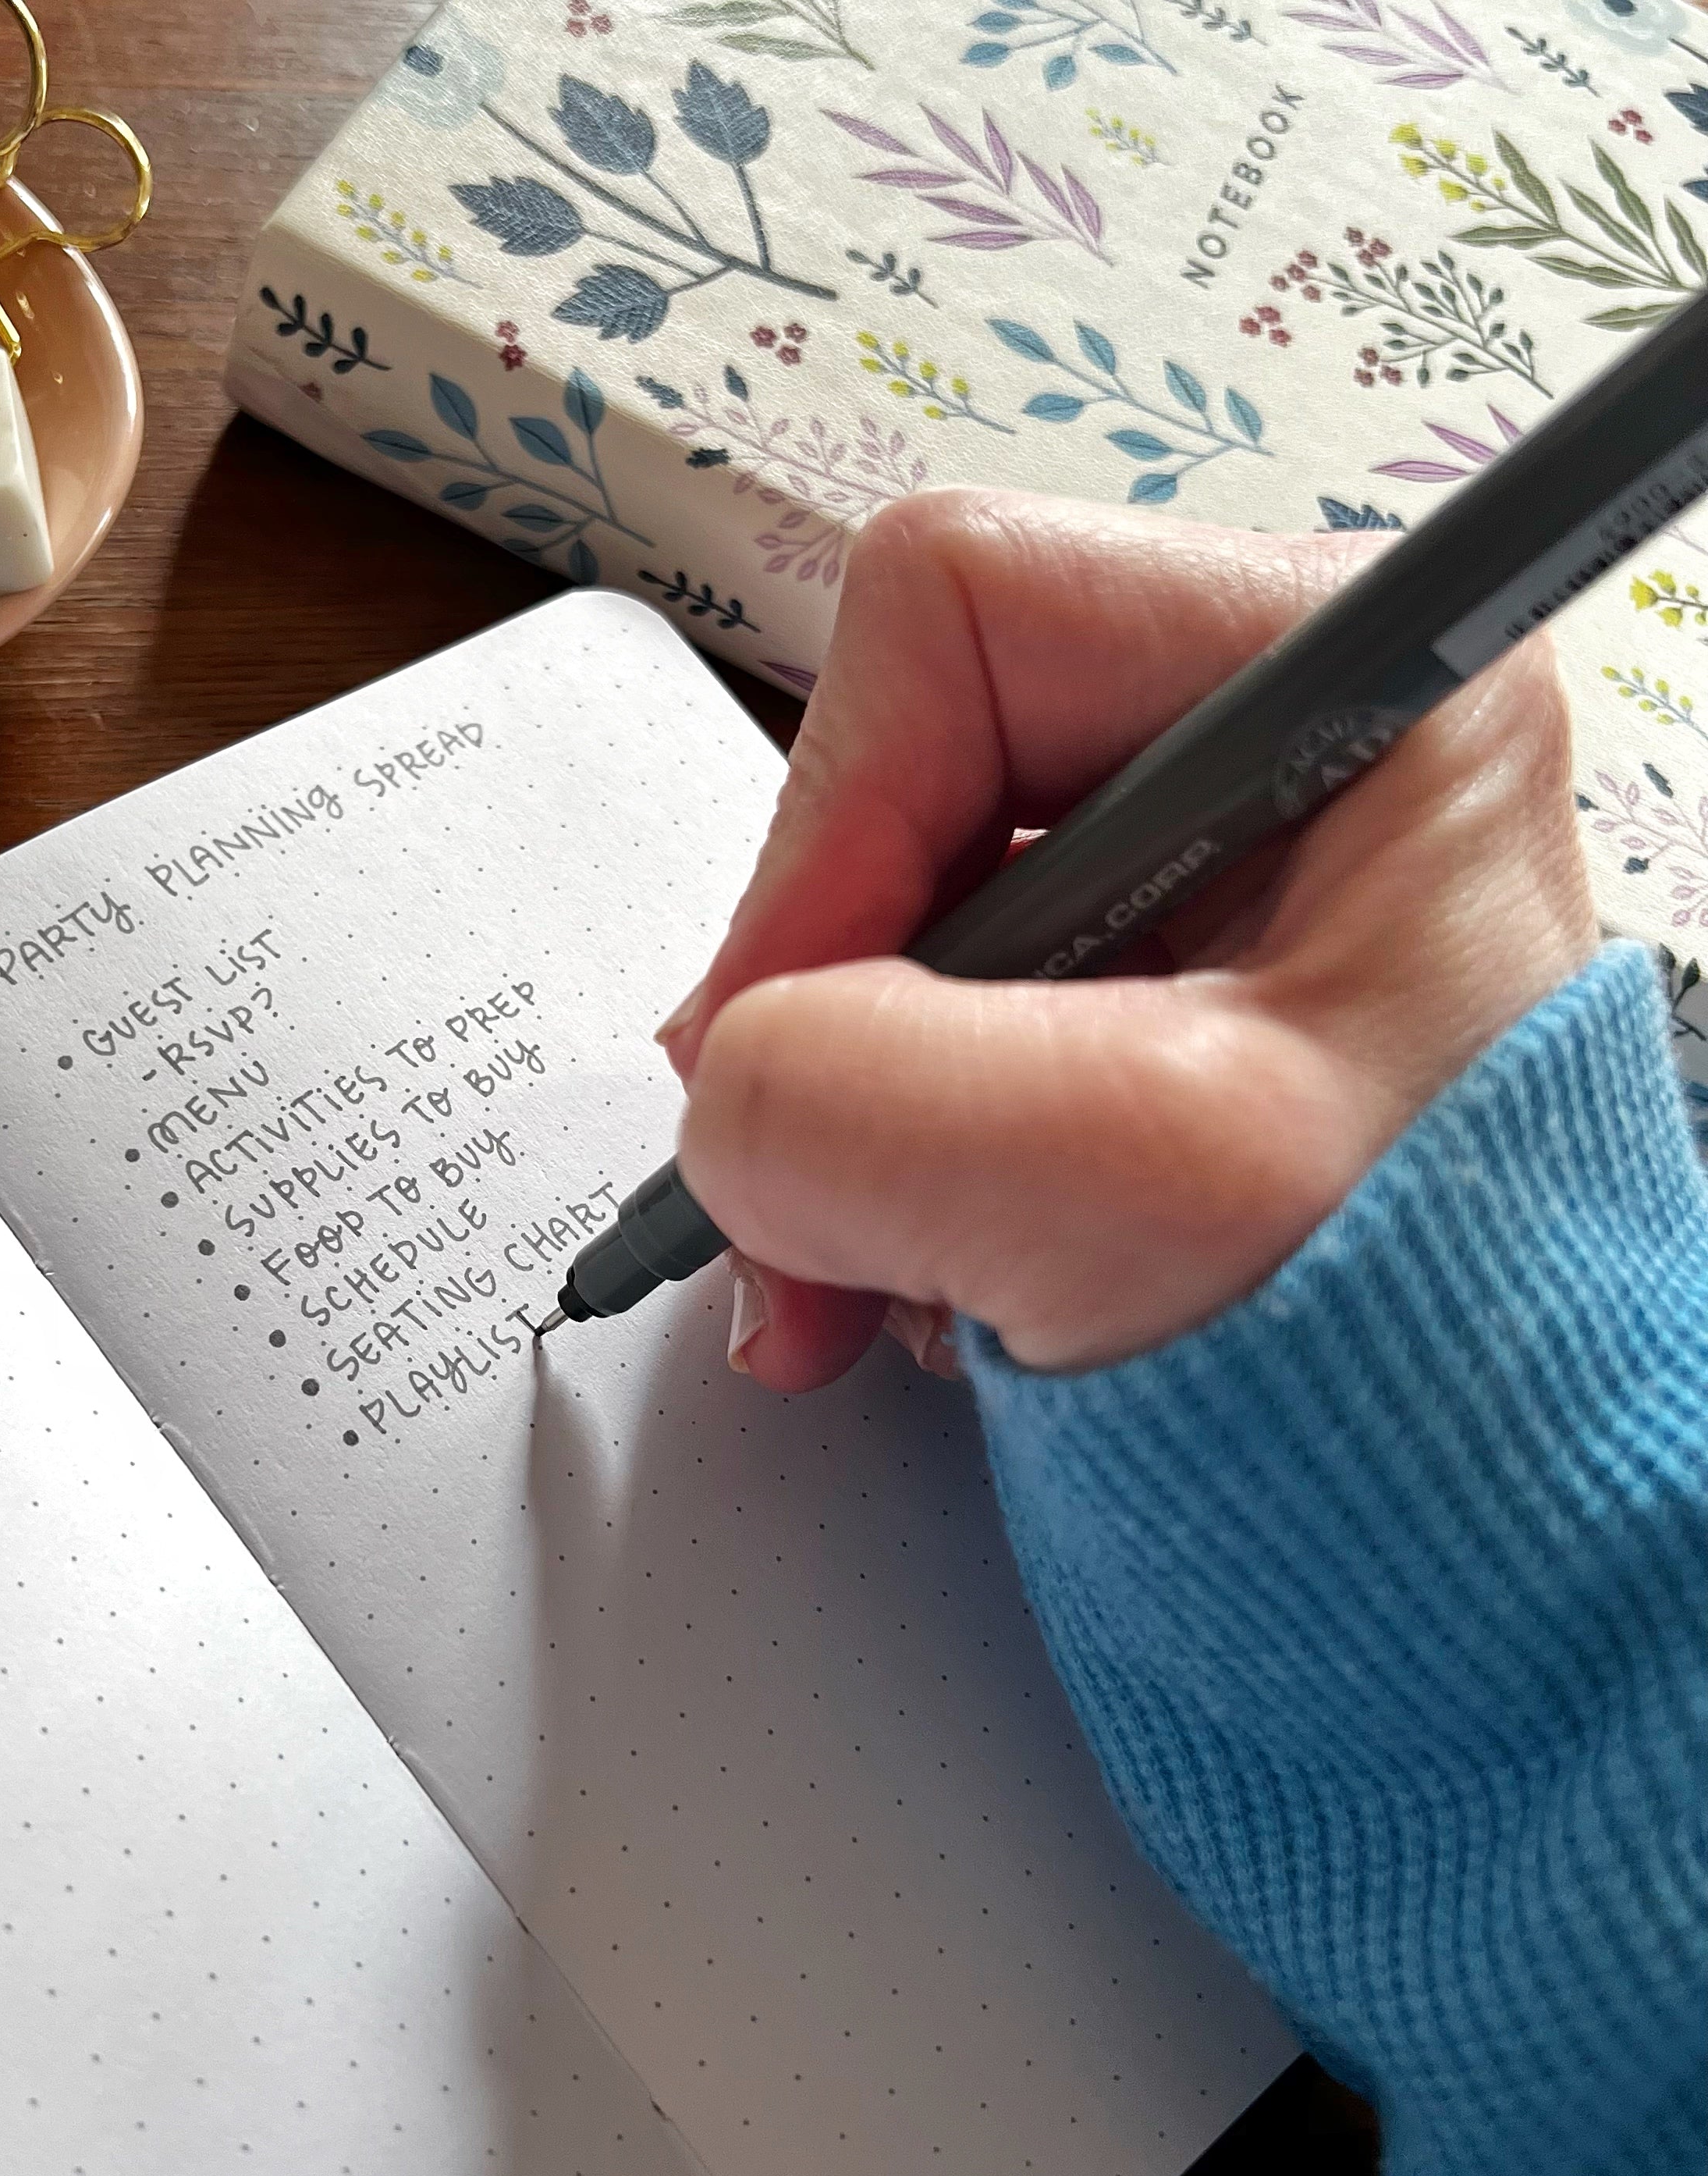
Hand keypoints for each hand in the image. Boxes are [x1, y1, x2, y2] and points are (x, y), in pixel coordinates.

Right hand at [665, 489, 1594, 1385]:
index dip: (831, 823)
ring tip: (880, 1281)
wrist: (1471, 1535)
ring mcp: (1195, 895)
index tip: (799, 1040)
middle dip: (824, 1015)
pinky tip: (937, 1281)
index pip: (961, 617)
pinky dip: (881, 1172)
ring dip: (843, 1120)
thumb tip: (726, 1095)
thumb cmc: (1423, 1347)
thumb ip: (840, 1089)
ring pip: (889, 926)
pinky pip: (918, 1035)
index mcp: (1349, 688)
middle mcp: (1271, 760)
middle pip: (905, 780)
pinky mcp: (1134, 1014)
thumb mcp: (1111, 1186)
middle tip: (808, 1202)